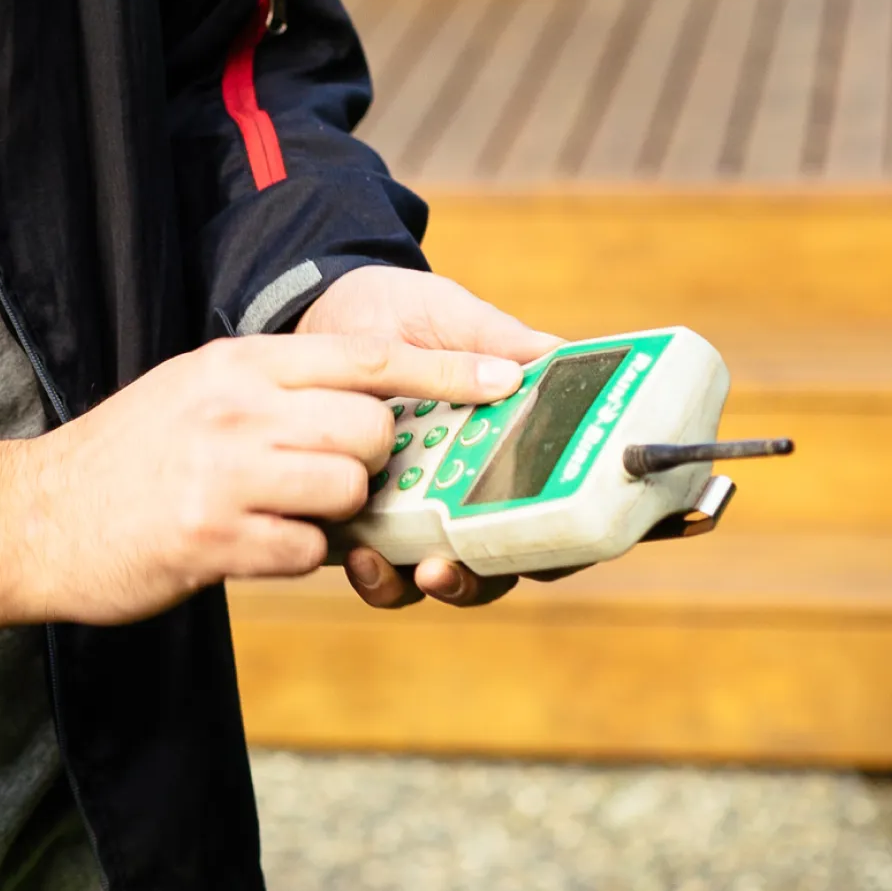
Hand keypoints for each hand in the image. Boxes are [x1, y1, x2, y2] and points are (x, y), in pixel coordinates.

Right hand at [0, 326, 536, 643]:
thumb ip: (273, 394)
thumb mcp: (196, 393)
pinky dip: (296, 558)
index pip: (365, 354)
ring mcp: (223, 471)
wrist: (33, 517)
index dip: (446, 371)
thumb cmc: (128, 458)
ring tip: (285, 516)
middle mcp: (235, 406)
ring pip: (347, 489)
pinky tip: (251, 548)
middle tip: (333, 483)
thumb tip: (370, 412)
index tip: (508, 377)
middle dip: (373, 466)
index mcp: (238, 362)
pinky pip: (306, 552)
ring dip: (337, 517)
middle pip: (371, 429)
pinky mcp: (211, 538)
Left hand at [294, 266, 562, 609]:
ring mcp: (414, 506)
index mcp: (508, 446)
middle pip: (497, 562)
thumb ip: (502, 341)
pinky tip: (359, 553)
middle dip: (480, 577)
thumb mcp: (454, 317)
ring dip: (421, 584)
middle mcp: (468, 488)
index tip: (555, 548)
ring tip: (397, 565)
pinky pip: (374, 563)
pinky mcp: (359, 513)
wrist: (324, 306)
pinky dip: (372, 572)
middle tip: (451, 566)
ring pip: (435, 573)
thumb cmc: (403, 313)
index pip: (556, 512)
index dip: (567, 543)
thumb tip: (556, 355)